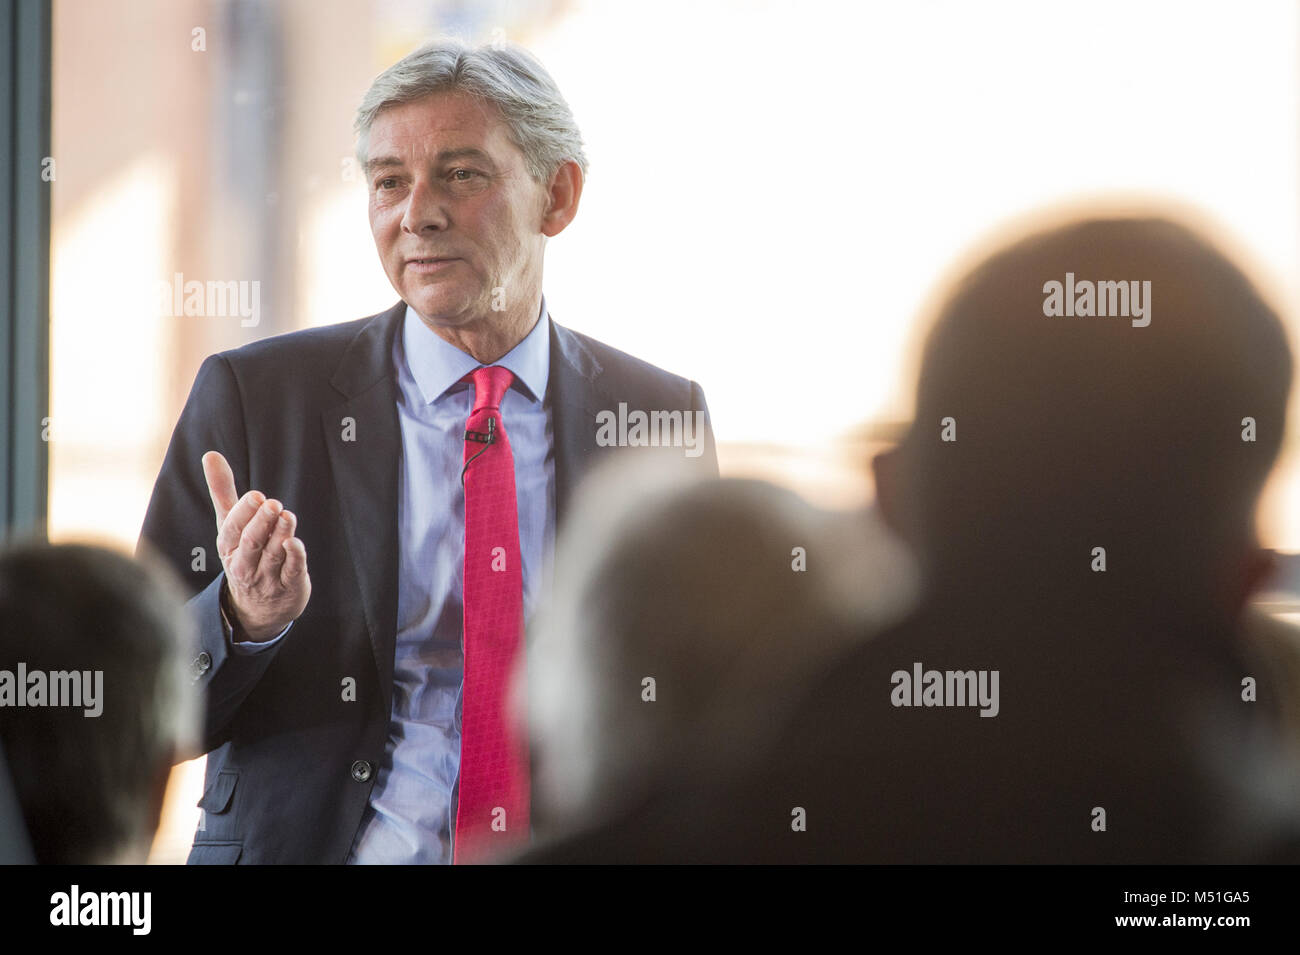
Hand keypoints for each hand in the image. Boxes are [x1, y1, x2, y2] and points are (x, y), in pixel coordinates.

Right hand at [202, 451, 310, 640]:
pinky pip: (292, 571)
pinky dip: (294, 558)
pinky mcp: (289, 586)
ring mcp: (267, 577)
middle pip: (251, 543)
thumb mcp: (230, 524)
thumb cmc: (243, 553)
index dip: (245, 513)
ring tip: (288, 516)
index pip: (233, 529)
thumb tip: (210, 454)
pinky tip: (296, 543)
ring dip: (280, 535)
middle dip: (261, 523)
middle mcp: (245, 564)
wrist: (257, 607)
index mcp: (228, 547)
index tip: (257, 496)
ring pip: (273, 556)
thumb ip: (222, 490)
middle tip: (273, 504)